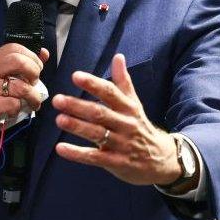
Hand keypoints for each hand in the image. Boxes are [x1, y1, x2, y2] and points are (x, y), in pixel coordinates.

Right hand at [0, 43, 48, 176]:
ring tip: (33, 102)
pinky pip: (15, 104)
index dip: (32, 58)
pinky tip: (16, 111)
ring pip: (21, 87)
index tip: (37, 70)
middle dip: (34, 72)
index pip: (16, 48)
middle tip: (34, 84)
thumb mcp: (5, 77)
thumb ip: (25, 64)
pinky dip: (21, 109)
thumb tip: (44, 52)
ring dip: (33, 97)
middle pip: (18, 61)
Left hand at [53, 53, 182, 186]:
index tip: (76, 76)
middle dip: (78, 106)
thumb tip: (118, 56)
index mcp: (128, 108)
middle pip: (100, 113)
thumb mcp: (135, 104)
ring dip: (77, 127)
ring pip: (97, 134)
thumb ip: (123, 82)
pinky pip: (94, 157)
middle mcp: (125, 124)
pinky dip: (77, 153)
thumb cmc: (141, 128)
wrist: (161, 159)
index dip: (93, 84)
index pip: (110, 93)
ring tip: (59, 119)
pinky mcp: (116, 162)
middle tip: (58, 100)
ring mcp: (121, 144)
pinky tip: (60, 148)